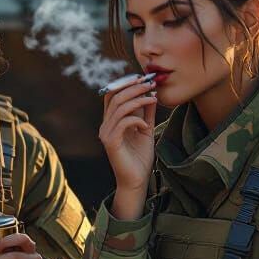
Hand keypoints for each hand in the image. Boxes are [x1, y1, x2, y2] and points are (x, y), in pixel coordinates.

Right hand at [99, 76, 155, 201]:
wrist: (137, 180)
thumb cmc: (140, 157)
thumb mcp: (145, 129)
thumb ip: (146, 113)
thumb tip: (151, 93)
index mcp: (111, 120)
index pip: (112, 94)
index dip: (125, 83)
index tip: (143, 78)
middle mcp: (105, 125)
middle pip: (115, 97)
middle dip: (133, 87)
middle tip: (150, 83)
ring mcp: (106, 133)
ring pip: (119, 108)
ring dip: (138, 100)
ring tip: (152, 99)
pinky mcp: (111, 143)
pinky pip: (122, 123)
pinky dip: (137, 120)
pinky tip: (146, 126)